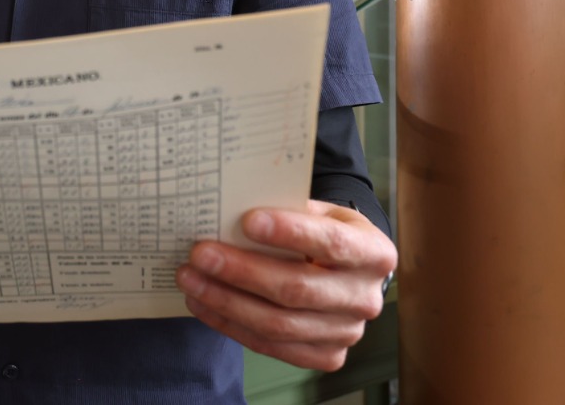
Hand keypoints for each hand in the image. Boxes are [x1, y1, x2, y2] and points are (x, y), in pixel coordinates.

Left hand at [176, 201, 396, 370]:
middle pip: (297, 289)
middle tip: (200, 253)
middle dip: (242, 271)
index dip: (290, 232)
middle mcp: (366, 297)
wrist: (349, 271)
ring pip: (278, 324)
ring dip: (226, 301)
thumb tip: (233, 209)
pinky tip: (203, 303)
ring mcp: (347, 332)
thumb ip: (289, 209)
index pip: (331, 242)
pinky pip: (270, 346)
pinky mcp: (326, 356)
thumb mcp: (321, 212)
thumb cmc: (326, 234)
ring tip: (191, 279)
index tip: (248, 220)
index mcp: (373, 252)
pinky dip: (230, 324)